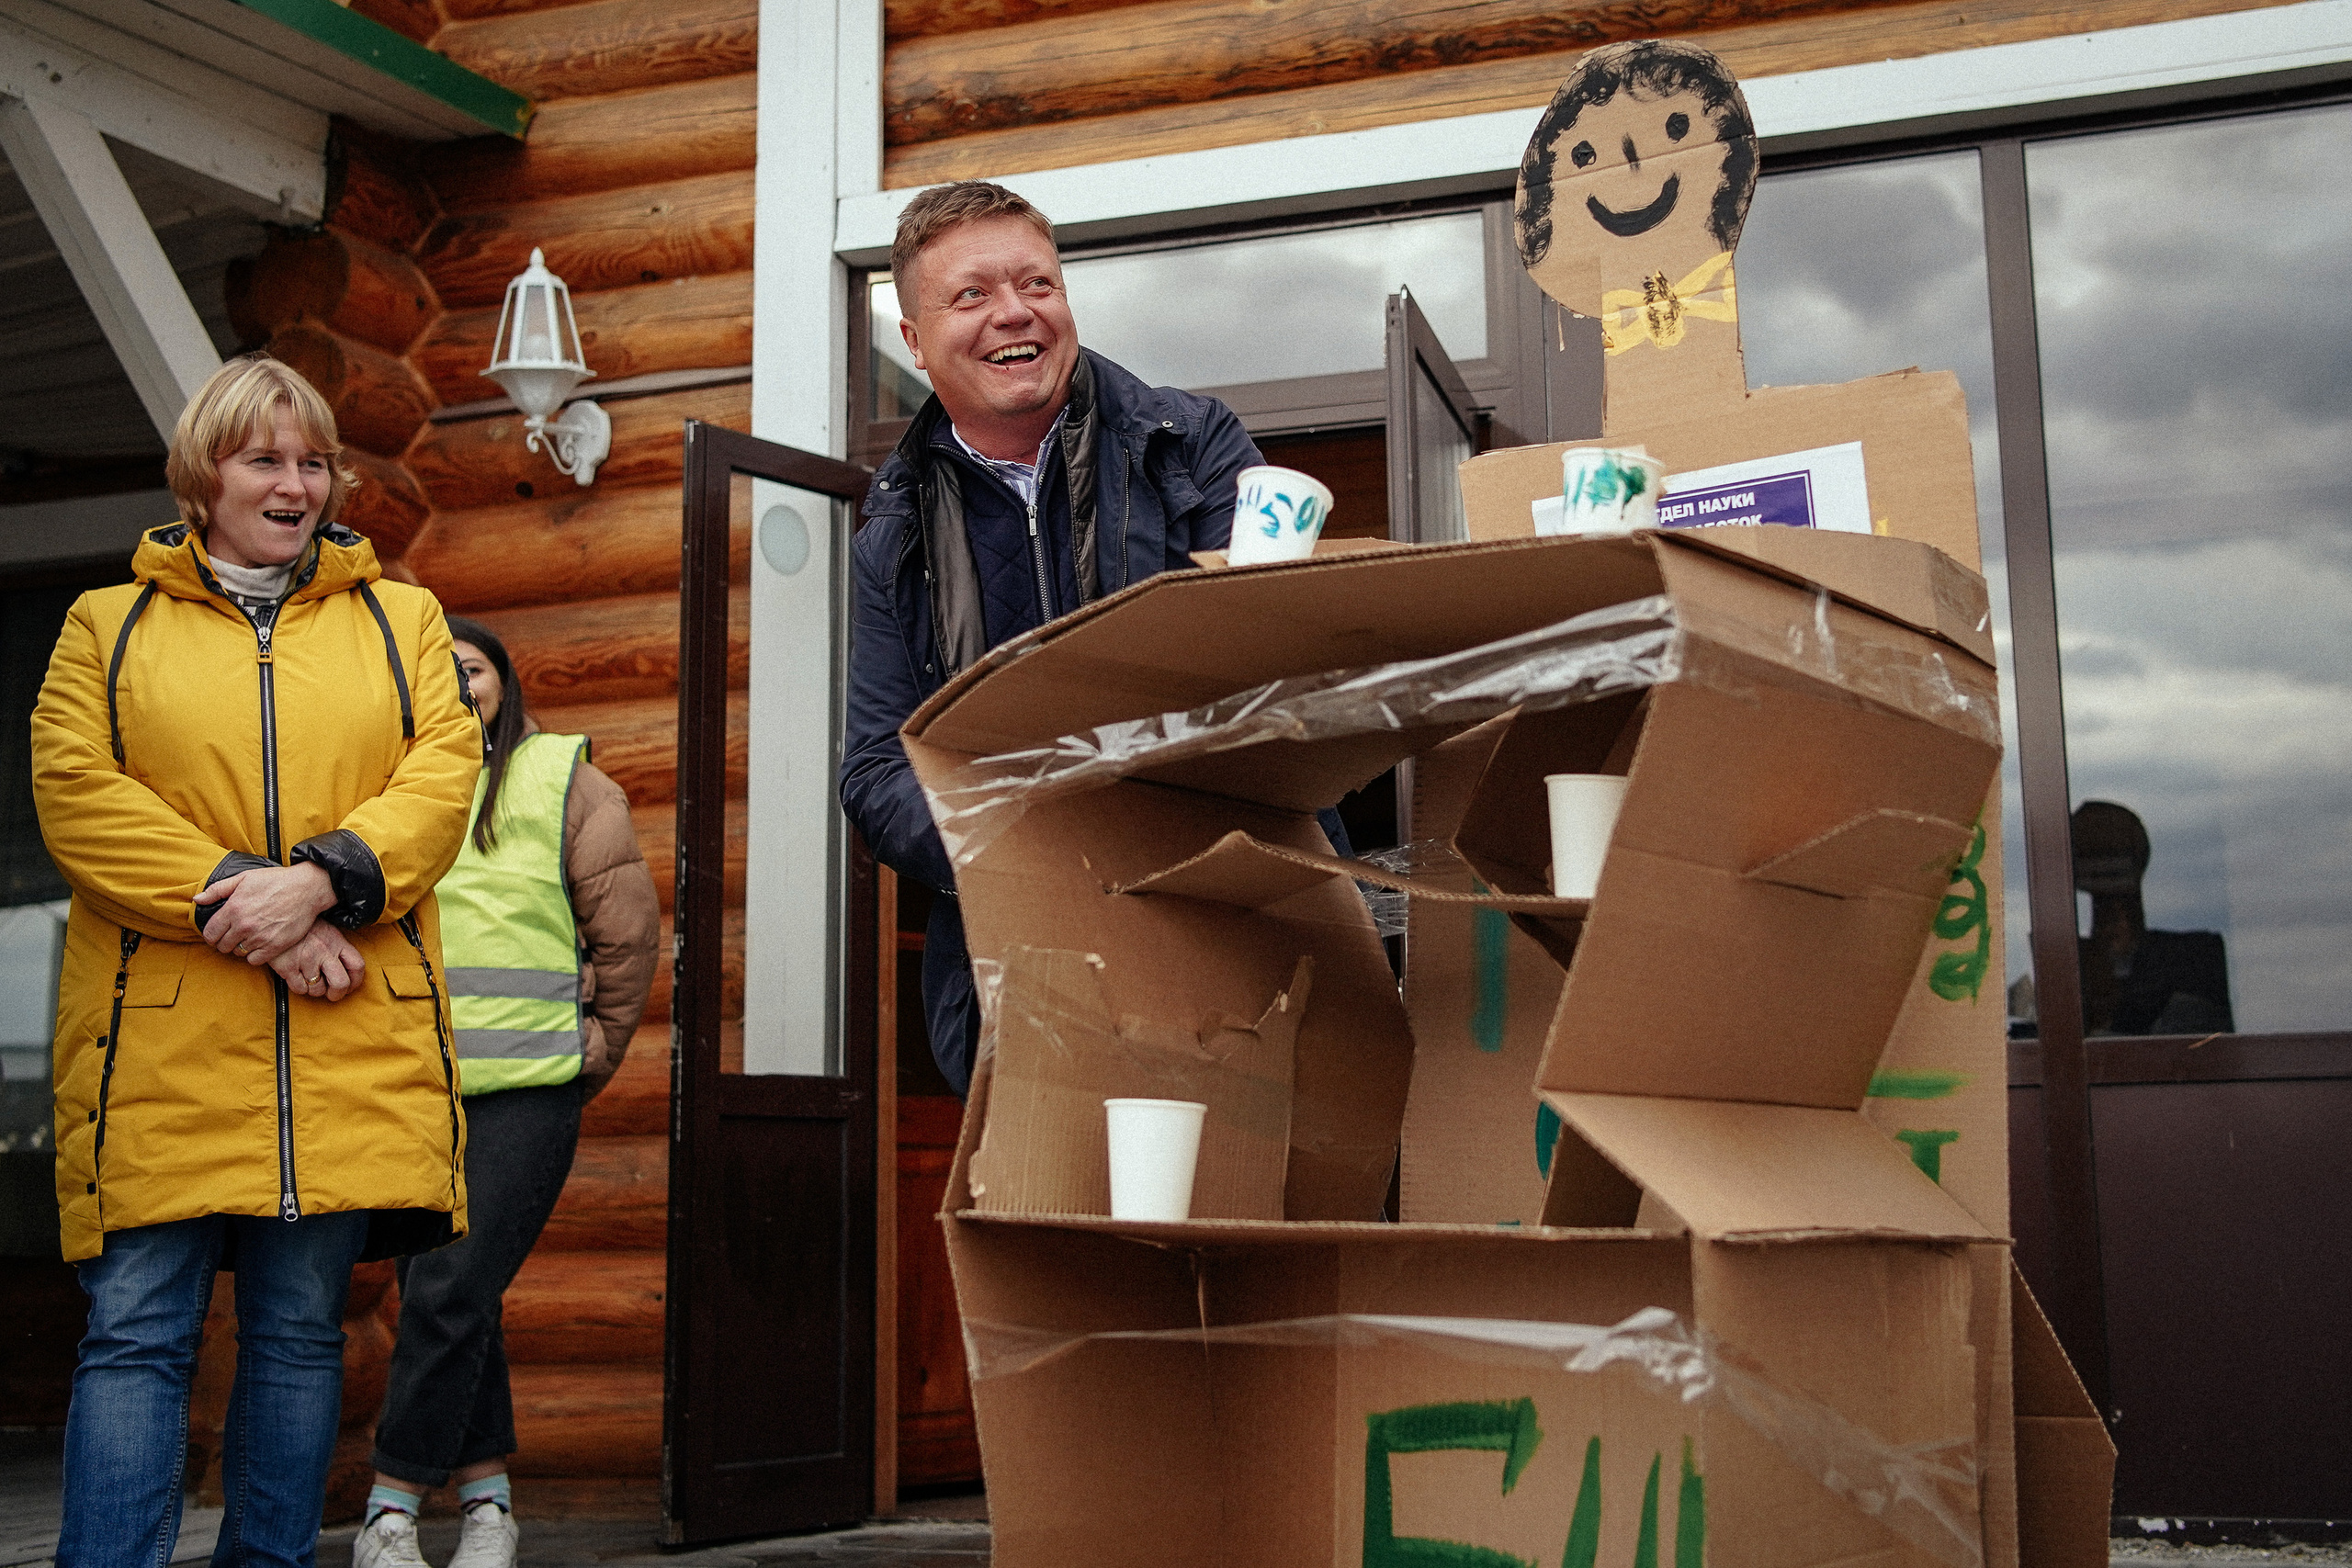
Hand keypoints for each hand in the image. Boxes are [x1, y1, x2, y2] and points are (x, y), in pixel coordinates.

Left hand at [195, 862, 335, 964]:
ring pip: (238, 953)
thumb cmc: (276, 881)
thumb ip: (217, 890)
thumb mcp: (244, 878)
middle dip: (224, 942)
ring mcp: (260, 937)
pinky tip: (259, 945)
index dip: (211, 935)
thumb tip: (197, 900)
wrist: (307, 889)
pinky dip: (254, 955)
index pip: (210, 933)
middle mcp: (244, 925)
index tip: (217, 933)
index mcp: (233, 909)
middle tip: (232, 936)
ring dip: (240, 947)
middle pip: (222, 946)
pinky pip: (254, 960)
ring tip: (248, 938)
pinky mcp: (275, 946)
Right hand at [270, 921, 365, 1001]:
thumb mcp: (326, 930)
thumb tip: (347, 966)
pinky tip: (297, 978)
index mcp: (336, 941)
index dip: (356, 981)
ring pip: (318, 990)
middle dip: (337, 994)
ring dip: (315, 990)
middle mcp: (324, 951)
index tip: (350, 986)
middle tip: (331, 994)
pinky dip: (299, 988)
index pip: (357, 966)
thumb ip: (337, 946)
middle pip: (341, 984)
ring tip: (310, 979)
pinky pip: (300, 989)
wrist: (275, 917)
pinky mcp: (288, 967)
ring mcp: (306, 960)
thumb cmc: (302, 927)